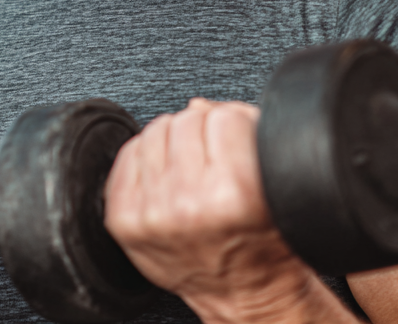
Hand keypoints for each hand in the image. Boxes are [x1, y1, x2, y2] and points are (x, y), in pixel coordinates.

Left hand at [104, 99, 341, 323]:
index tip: (238, 145)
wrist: (243, 293)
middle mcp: (189, 204)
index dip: (236, 127)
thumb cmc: (262, 239)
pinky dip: (147, 159)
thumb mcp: (273, 184)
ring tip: (191, 171)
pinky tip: (166, 179)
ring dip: (173, 143)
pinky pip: (128, 154)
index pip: (225, 117)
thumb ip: (245, 132)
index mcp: (235, 193)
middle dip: (203, 134)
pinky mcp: (124, 220)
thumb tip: (199, 105)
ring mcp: (152, 212)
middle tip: (214, 161)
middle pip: (187, 118)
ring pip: (156, 130)